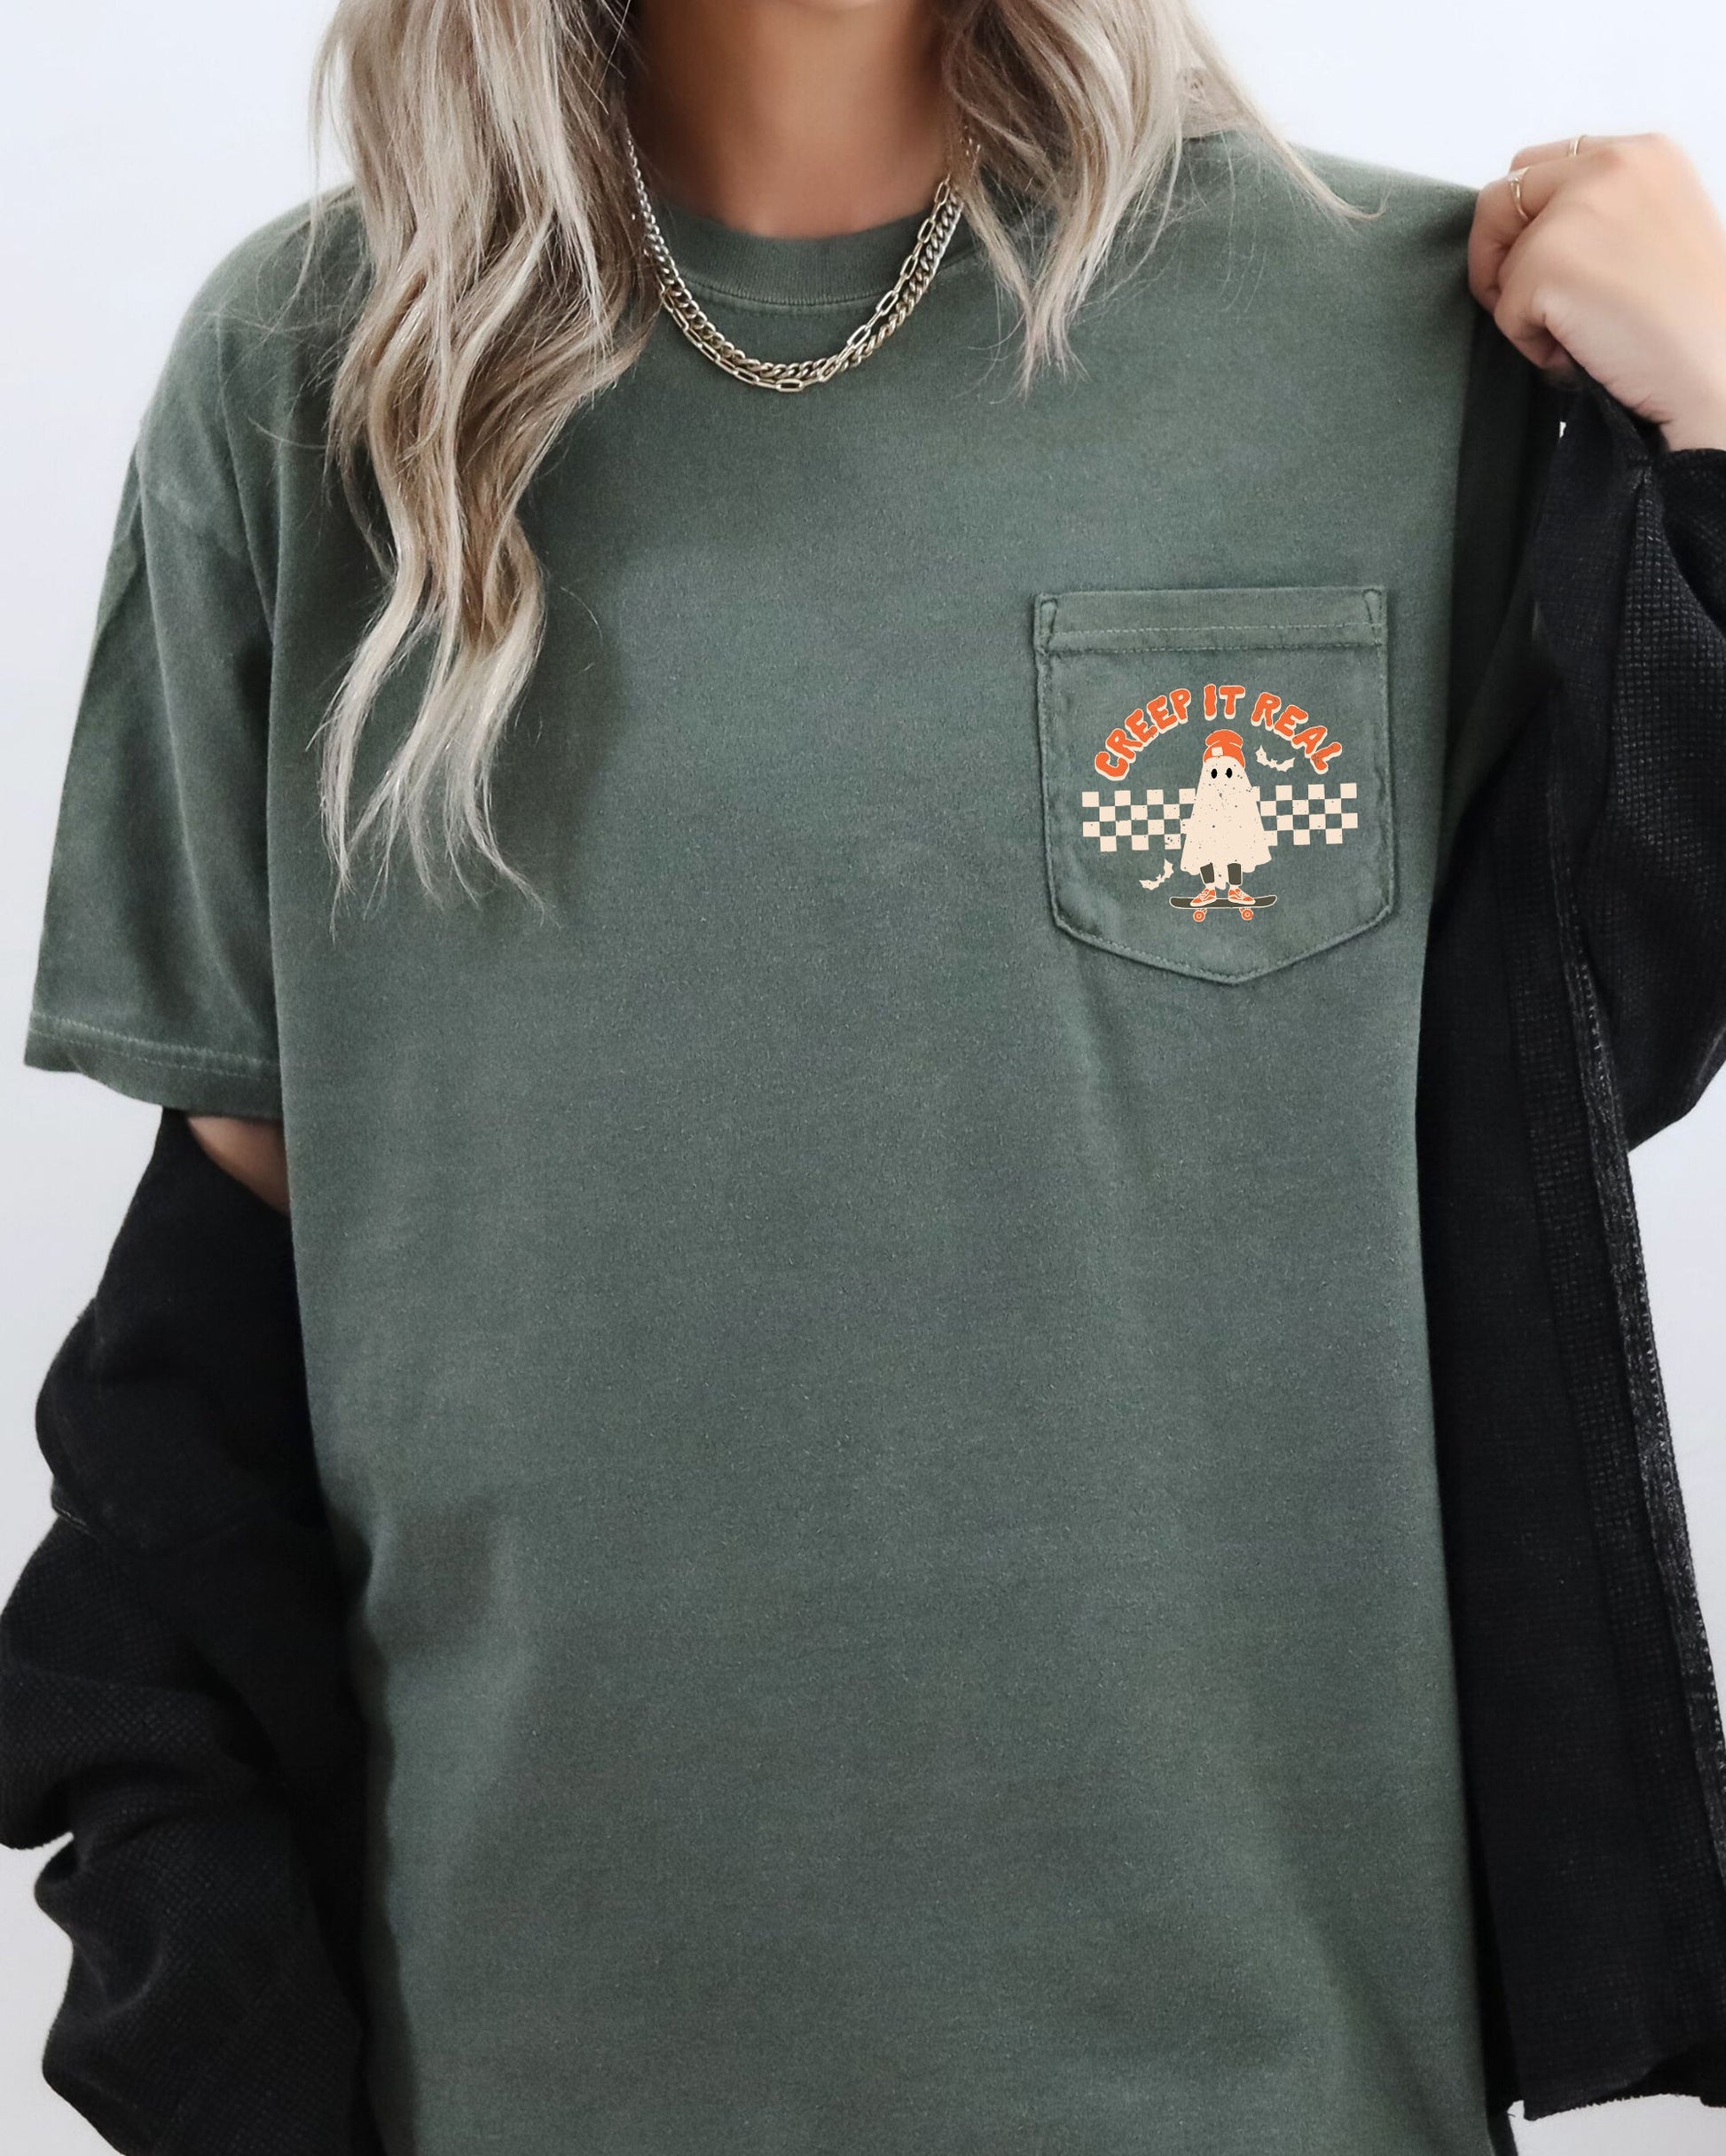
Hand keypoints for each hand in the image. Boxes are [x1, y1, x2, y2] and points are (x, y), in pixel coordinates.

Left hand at [1469, 132, 1725, 451]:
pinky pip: (1505, 313)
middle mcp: (1610, 165)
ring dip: (1522, 309)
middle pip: (1500, 198)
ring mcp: (1575, 210)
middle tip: (1527, 306)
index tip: (1535, 265)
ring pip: (1500, 262)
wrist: (1719, 369)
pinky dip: (1532, 346)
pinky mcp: (1548, 263)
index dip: (1522, 222)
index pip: (1538, 166)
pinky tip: (1584, 352)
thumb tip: (1527, 233)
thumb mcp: (1656, 231)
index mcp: (1642, 152)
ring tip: (1583, 334)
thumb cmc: (1691, 320)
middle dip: (1496, 256)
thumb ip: (1599, 212)